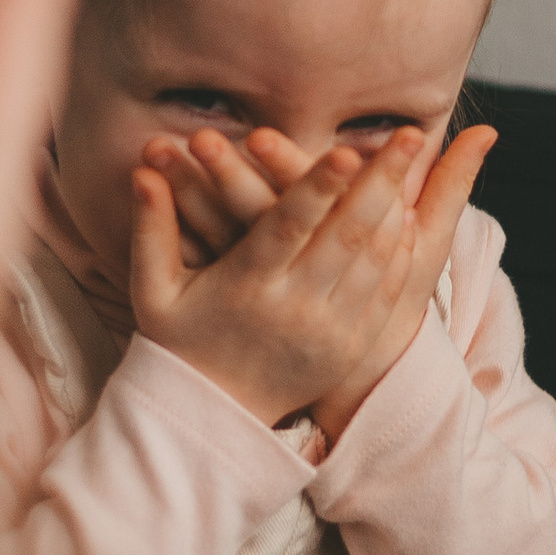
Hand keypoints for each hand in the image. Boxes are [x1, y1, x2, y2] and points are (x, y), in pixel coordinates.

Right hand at [130, 119, 493, 436]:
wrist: (214, 420)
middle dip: (381, 181)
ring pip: (373, 261)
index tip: (346, 150)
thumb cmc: (179, 344)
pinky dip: (400, 252)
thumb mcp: (154, 291)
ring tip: (414, 162)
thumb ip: (150, 228)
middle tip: (408, 134)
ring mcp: (328, 332)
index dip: (318, 188)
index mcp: (245, 287)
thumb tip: (140, 170)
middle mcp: (293, 308)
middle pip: (345, 236)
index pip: (287, 228)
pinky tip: (410, 215)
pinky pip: (385, 294)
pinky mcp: (350, 348)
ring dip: (398, 208)